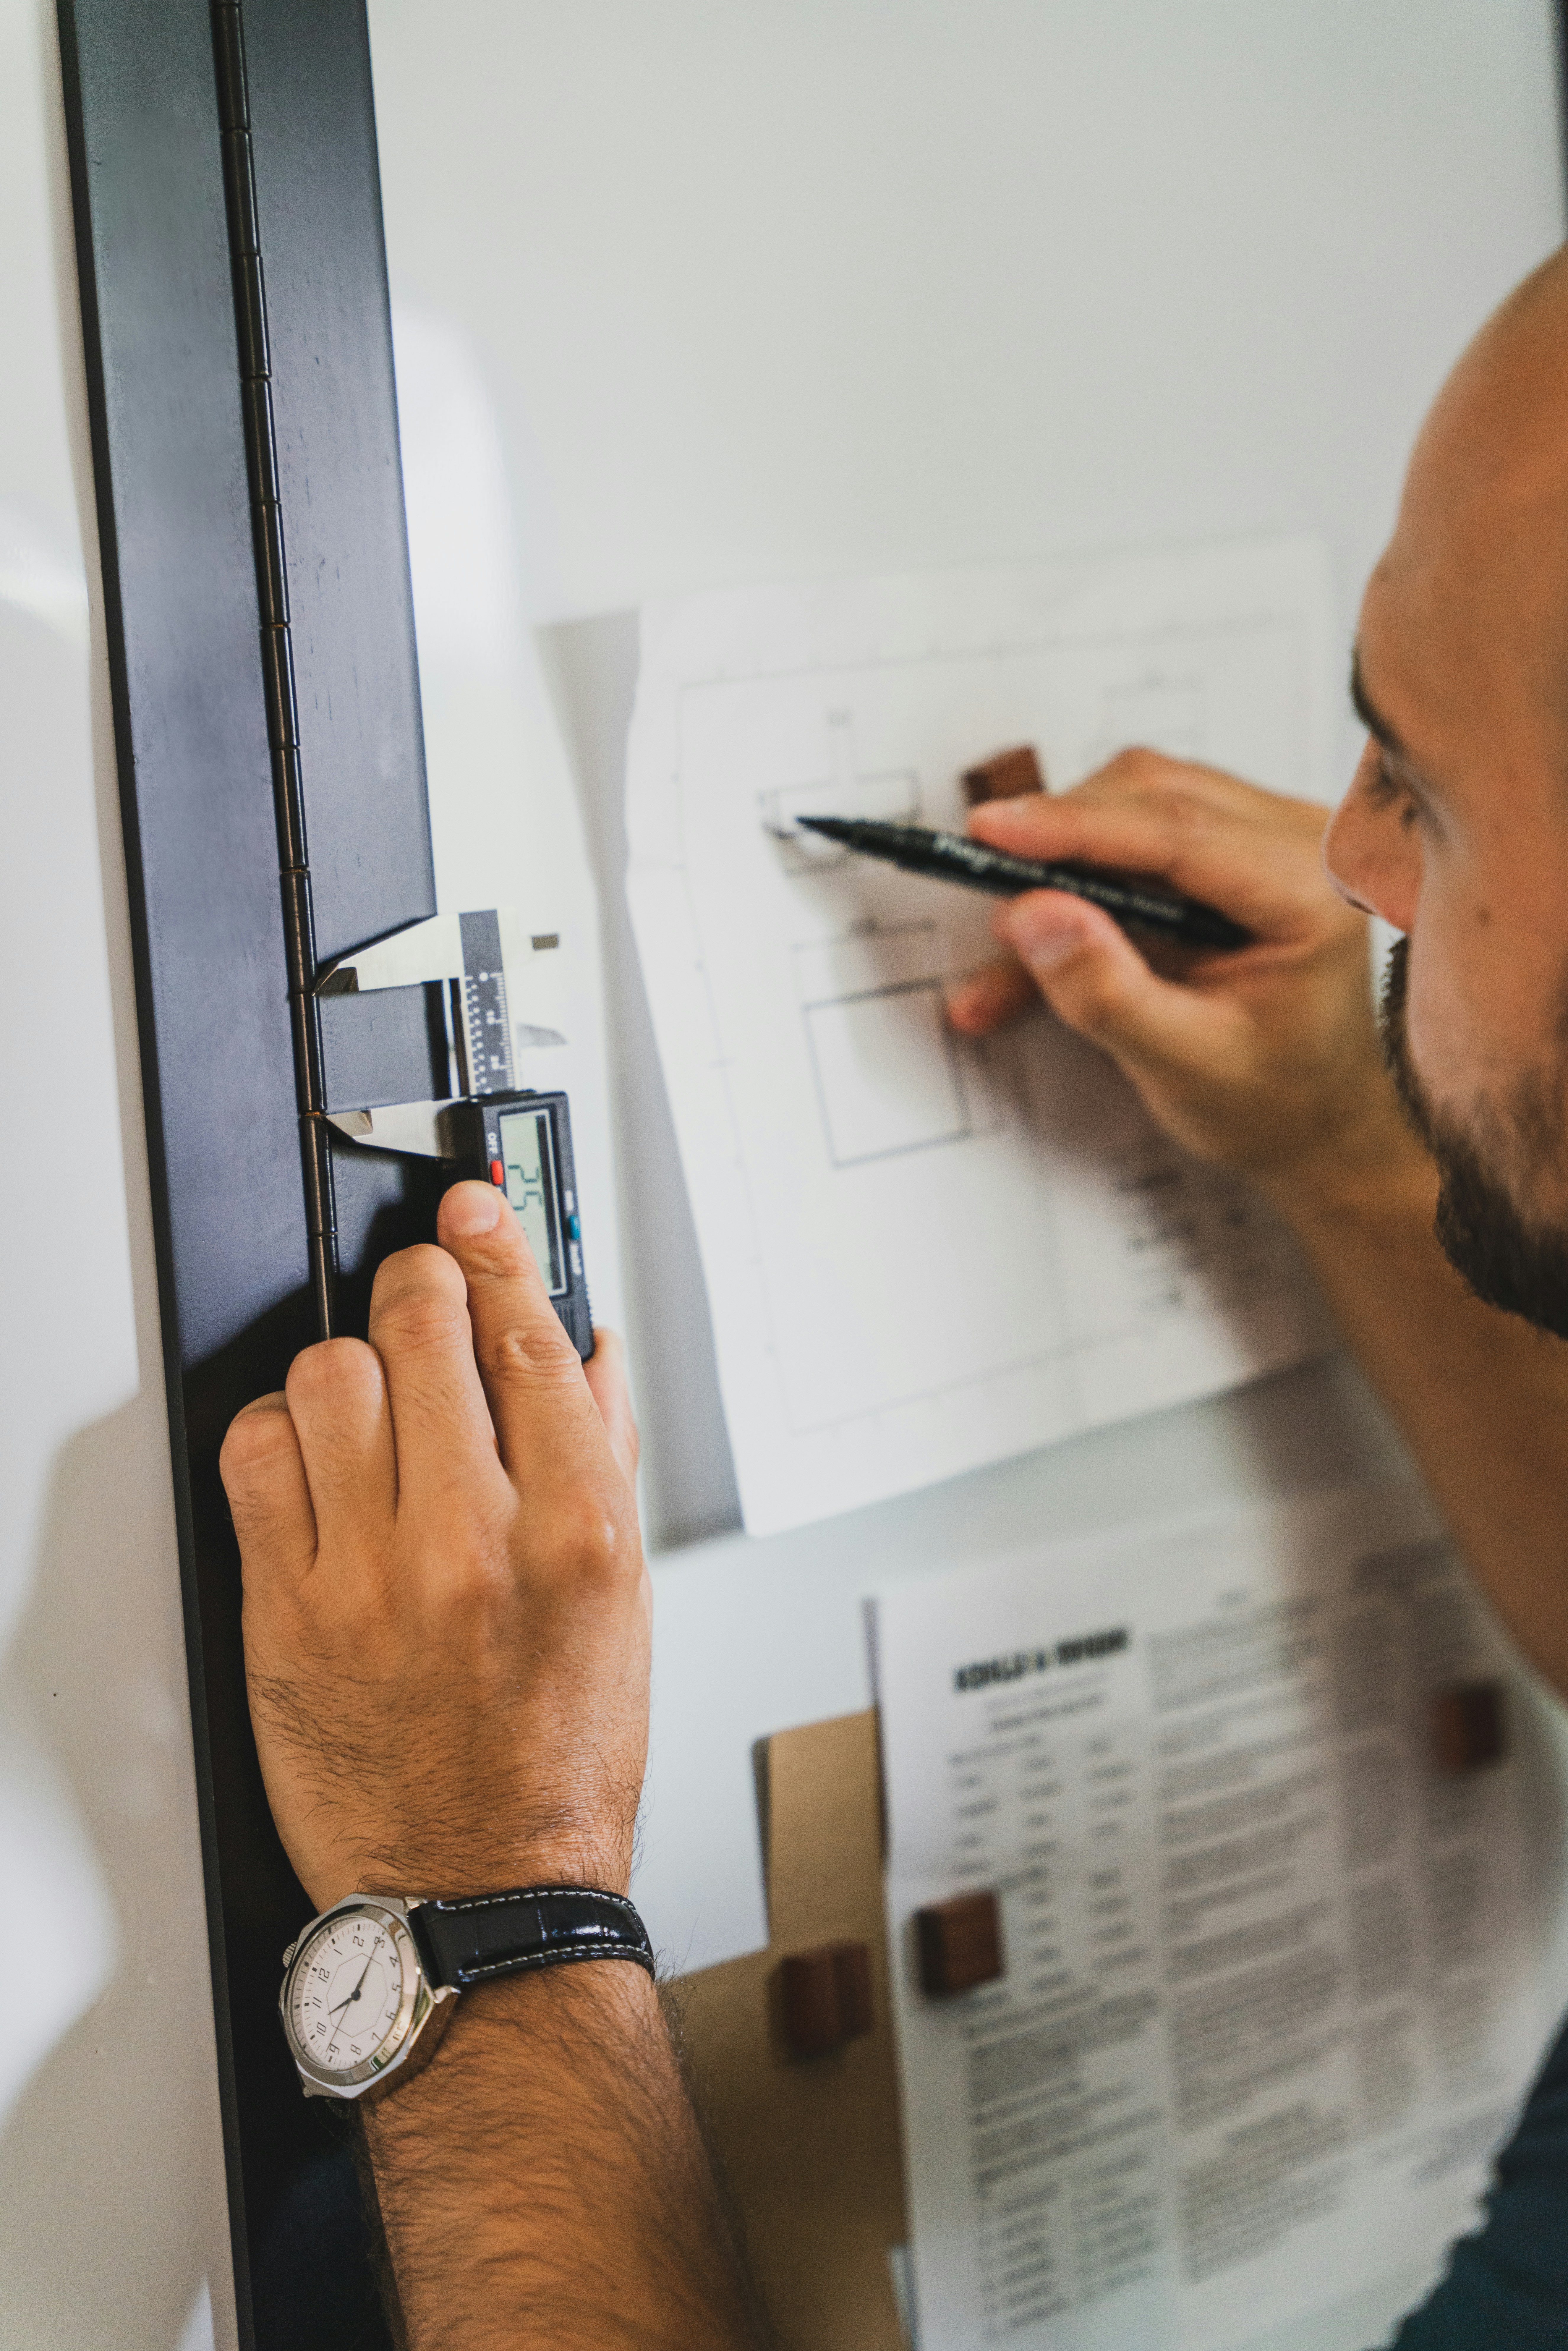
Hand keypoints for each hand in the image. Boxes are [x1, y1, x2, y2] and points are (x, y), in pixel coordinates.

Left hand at [219, 1182, 647, 1911]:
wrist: (480, 1883)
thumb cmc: (559, 1752)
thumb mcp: (625, 1598)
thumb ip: (604, 1455)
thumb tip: (585, 1347)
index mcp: (575, 1530)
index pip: (528, 1336)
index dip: (497, 1248)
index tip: (477, 1211)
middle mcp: (475, 1541)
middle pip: (423, 1330)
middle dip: (423, 1285)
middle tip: (424, 1297)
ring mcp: (373, 1576)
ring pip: (330, 1375)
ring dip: (351, 1362)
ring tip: (373, 1400)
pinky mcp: (289, 1612)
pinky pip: (257, 1459)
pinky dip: (280, 1432)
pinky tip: (314, 1458)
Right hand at [945, 750, 1417, 1210]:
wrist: (1316, 1122)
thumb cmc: (1275, 1101)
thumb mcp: (1183, 1065)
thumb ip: (1107, 992)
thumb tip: (1034, 914)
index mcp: (1309, 892)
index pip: (1175, 829)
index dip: (1073, 825)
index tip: (990, 830)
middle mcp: (1298, 844)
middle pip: (1149, 796)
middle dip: (1056, 844)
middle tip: (988, 899)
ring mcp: (1265, 837)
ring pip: (1132, 805)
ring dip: (1060, 868)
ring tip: (1014, 951)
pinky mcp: (1229, 849)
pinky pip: (1134, 838)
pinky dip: (1079, 885)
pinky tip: (1037, 945)